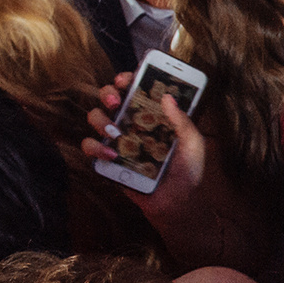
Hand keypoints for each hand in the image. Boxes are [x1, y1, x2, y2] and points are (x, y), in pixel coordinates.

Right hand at [84, 77, 209, 219]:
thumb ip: (184, 122)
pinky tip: (112, 156)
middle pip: (111, 96)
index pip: (136, 88)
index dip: (128, 78)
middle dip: (109, 93)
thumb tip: (168, 97)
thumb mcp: (193, 145)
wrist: (175, 204)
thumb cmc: (187, 172)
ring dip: (100, 119)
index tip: (127, 78)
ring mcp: (117, 140)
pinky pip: (90, 147)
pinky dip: (96, 148)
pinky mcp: (107, 159)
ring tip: (114, 133)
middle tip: (116, 101)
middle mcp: (132, 122)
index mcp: (153, 114)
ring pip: (96, 117)